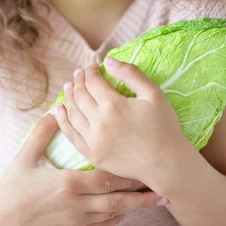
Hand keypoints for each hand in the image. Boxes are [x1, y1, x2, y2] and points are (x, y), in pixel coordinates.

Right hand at [0, 111, 164, 225]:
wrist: (1, 221)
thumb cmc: (13, 187)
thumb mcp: (26, 156)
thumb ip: (43, 132)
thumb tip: (55, 110)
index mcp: (69, 183)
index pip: (107, 177)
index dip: (128, 172)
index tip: (146, 164)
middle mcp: (78, 204)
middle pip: (118, 199)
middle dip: (141, 193)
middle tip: (164, 186)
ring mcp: (77, 221)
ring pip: (115, 215)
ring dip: (136, 208)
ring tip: (156, 200)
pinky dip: (118, 219)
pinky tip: (128, 213)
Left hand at [54, 57, 189, 190]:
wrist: (167, 164)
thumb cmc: (164, 126)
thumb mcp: (153, 93)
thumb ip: (130, 73)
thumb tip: (108, 60)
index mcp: (114, 105)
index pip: (93, 81)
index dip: (90, 70)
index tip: (92, 65)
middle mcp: (99, 123)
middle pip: (80, 95)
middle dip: (78, 80)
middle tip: (79, 73)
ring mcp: (94, 142)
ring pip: (72, 113)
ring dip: (68, 97)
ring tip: (69, 86)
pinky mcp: (93, 156)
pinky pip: (71, 135)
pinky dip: (62, 121)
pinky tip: (59, 110)